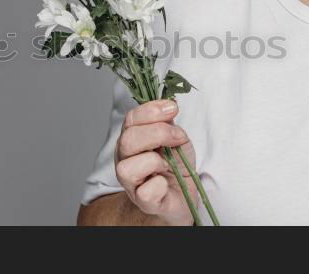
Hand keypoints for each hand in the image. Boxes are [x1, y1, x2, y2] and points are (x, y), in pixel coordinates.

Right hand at [114, 99, 196, 225]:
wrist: (183, 194)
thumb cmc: (176, 165)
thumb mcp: (176, 137)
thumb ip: (168, 122)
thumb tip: (169, 106)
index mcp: (131, 139)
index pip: (131, 119)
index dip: (151, 111)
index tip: (173, 109)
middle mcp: (125, 159)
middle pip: (127, 140)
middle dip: (157, 133)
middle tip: (177, 137)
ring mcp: (130, 182)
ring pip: (127, 168)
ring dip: (154, 161)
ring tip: (167, 164)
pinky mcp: (143, 202)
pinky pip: (145, 192)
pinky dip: (160, 185)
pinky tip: (166, 183)